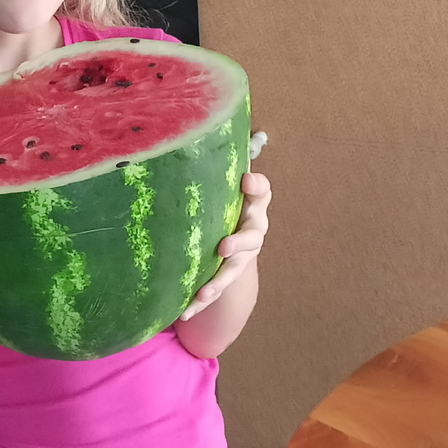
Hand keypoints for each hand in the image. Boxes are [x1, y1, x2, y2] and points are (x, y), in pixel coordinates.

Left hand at [180, 170, 270, 320]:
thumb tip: (193, 135)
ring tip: (203, 294)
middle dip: (239, 243)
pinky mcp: (227, 276)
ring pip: (234, 270)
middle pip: (252, 236)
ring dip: (219, 282)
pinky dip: (201, 302)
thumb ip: (215, 169)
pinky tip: (185, 312)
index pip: (262, 192)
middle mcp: (252, 230)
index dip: (257, 187)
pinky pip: (216, 291)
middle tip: (224, 247)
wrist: (229, 239)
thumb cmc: (221, 203)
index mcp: (252, 205)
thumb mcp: (221, 187)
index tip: (246, 181)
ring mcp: (242, 256)